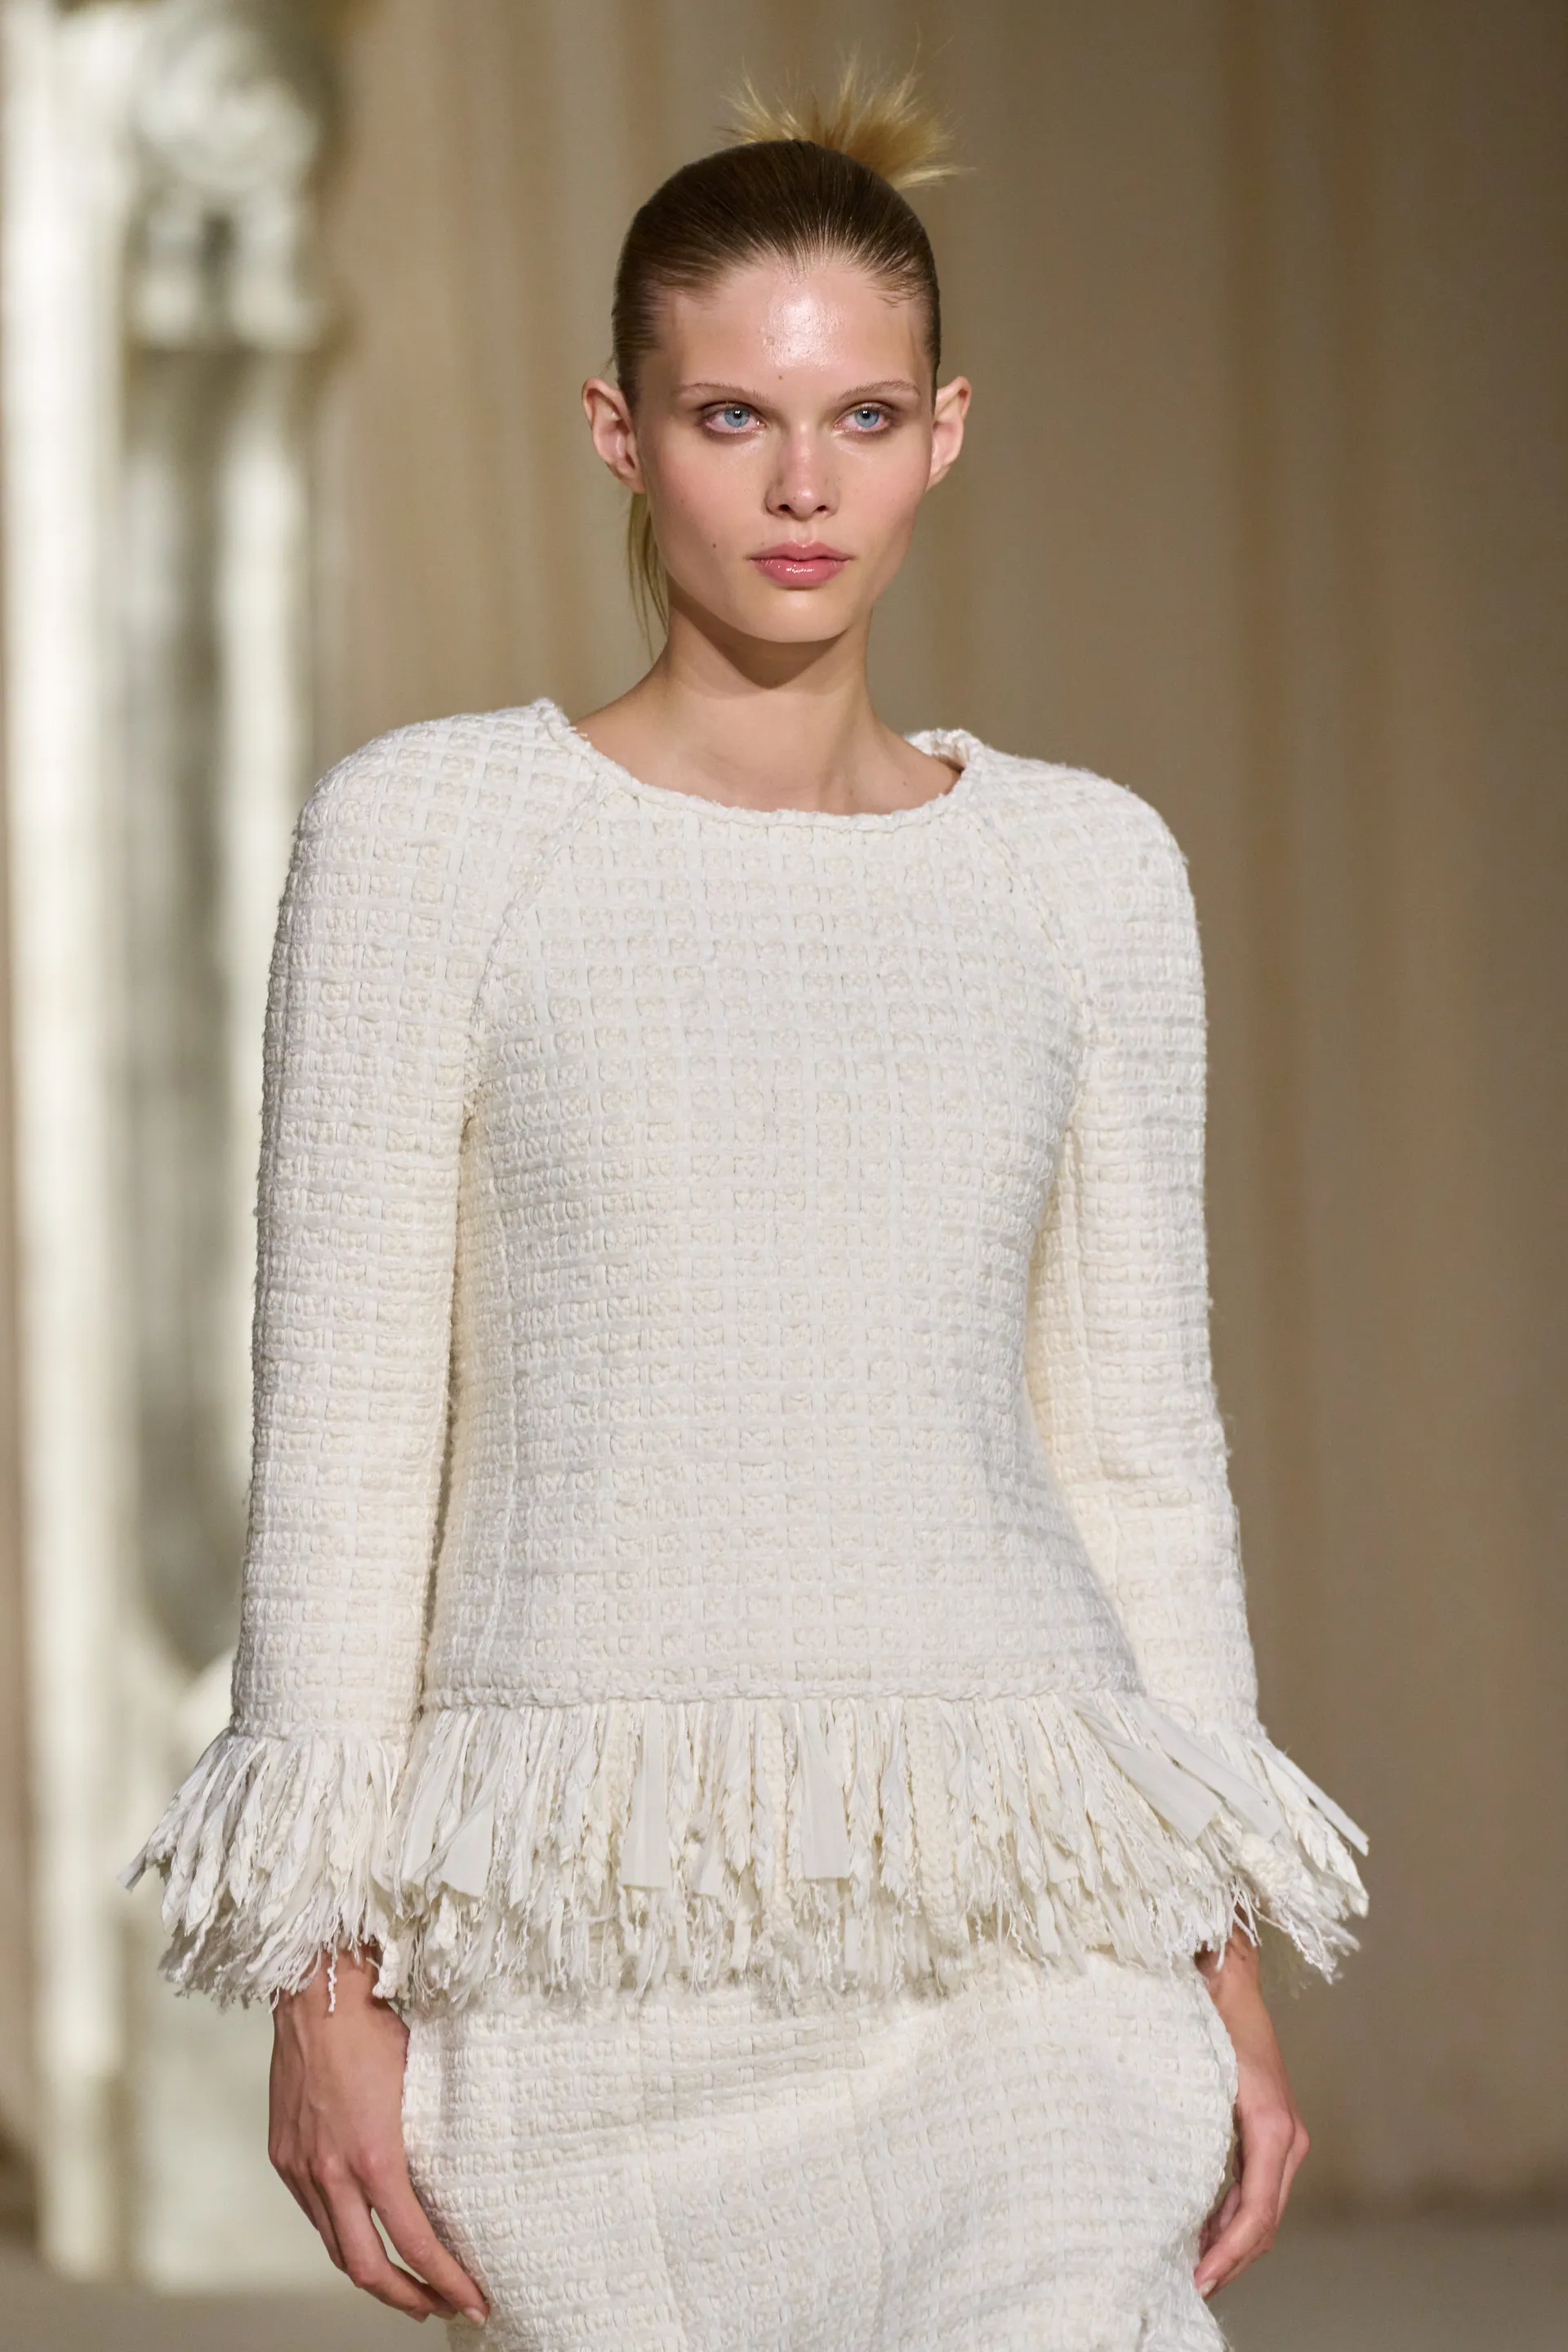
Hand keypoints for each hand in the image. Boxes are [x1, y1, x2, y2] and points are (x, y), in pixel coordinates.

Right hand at [269, 1946, 489, 2325]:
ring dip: (372, 2273)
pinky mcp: (283, 2156)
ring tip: (405, 2285)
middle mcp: (331, 2172)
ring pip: (335, 2247)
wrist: (319, 1992)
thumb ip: (425, 2138)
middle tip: (442, 2307)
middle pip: (366, 2267)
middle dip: (407, 2297)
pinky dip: (341, 2234)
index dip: (446, 2279)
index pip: (413, 2241)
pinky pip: (313, 2213)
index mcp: (374, 2155)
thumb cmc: (376, 2026)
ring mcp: (301, 2167)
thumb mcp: (418, 2083)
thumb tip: (450, 2175)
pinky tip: (363, 2234)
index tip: (473, 2299)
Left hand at [1191, 1924, 1308, 2298]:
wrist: (1225, 1966)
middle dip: (1228, 2261)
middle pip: (1262, 2221)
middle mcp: (1286, 2134)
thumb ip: (1191, 2126)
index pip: (1255, 2212)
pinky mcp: (1268, 2126)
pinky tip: (1200, 2229)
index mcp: (1271, 2125)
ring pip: (1260, 2208)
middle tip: (1186, 2289)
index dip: (1228, 2253)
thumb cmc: (1205, 2009)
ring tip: (1189, 2269)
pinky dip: (1230, 2215)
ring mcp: (1282, 2132)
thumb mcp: (1196, 2069)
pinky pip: (1254, 2186)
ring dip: (1229, 2243)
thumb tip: (1168, 2190)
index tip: (1197, 2280)